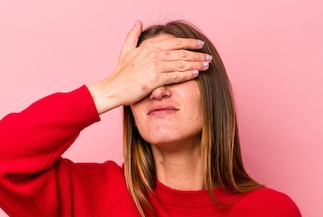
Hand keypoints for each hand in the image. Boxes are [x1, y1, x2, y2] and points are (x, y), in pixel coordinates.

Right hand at [88, 21, 211, 113]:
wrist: (114, 88)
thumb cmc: (120, 72)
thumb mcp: (126, 49)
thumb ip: (133, 35)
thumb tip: (137, 21)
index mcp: (149, 47)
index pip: (174, 43)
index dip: (189, 43)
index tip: (200, 44)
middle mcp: (154, 54)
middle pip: (181, 52)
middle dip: (197, 54)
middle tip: (208, 56)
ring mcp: (155, 66)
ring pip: (181, 64)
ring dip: (196, 64)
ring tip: (207, 65)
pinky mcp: (156, 79)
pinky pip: (176, 76)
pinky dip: (188, 74)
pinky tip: (196, 74)